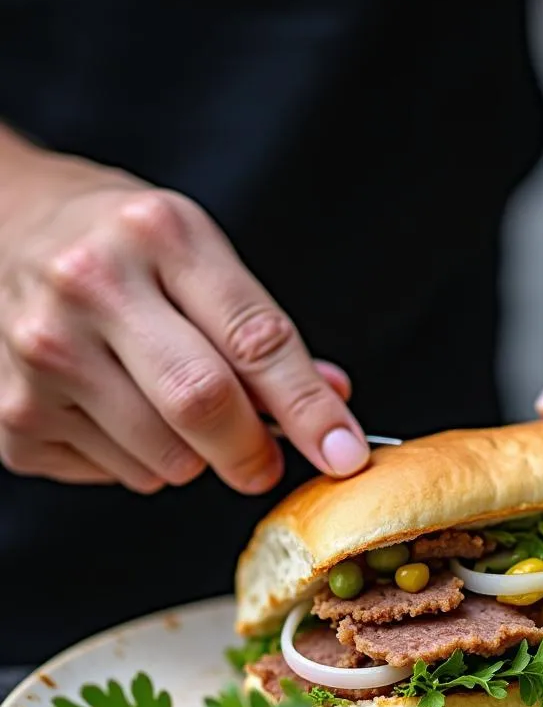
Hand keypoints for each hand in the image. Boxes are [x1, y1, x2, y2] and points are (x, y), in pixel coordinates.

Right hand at [0, 148, 368, 493]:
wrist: (4, 231)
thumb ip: (264, 332)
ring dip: (192, 456)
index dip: (308, 409)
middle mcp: (90, 286)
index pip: (254, 340)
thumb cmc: (122, 249)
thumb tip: (333, 406)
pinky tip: (113, 410)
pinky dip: (139, 462)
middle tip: (264, 462)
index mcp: (158, 234)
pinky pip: (118, 475)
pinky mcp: (12, 414)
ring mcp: (41, 352)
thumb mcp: (198, 255)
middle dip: (253, 452)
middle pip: (202, 404)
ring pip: (164, 458)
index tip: (345, 453)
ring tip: (164, 405)